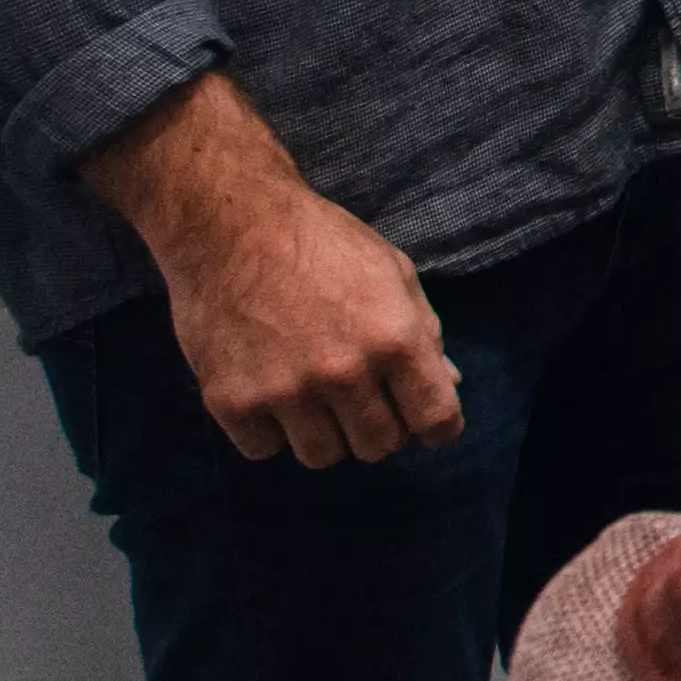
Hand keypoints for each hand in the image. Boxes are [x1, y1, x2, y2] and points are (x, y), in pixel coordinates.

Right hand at [81, 77, 463, 466]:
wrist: (230, 223)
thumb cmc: (319, 242)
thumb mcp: (392, 272)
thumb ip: (424, 332)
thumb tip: (450, 383)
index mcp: (394, 338)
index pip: (437, 422)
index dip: (434, 426)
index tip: (420, 418)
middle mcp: (344, 372)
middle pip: (379, 447)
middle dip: (376, 425)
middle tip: (356, 392)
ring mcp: (285, 391)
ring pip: (323, 457)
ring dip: (323, 431)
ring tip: (310, 388)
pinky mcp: (231, 402)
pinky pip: (265, 450)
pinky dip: (268, 429)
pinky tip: (267, 386)